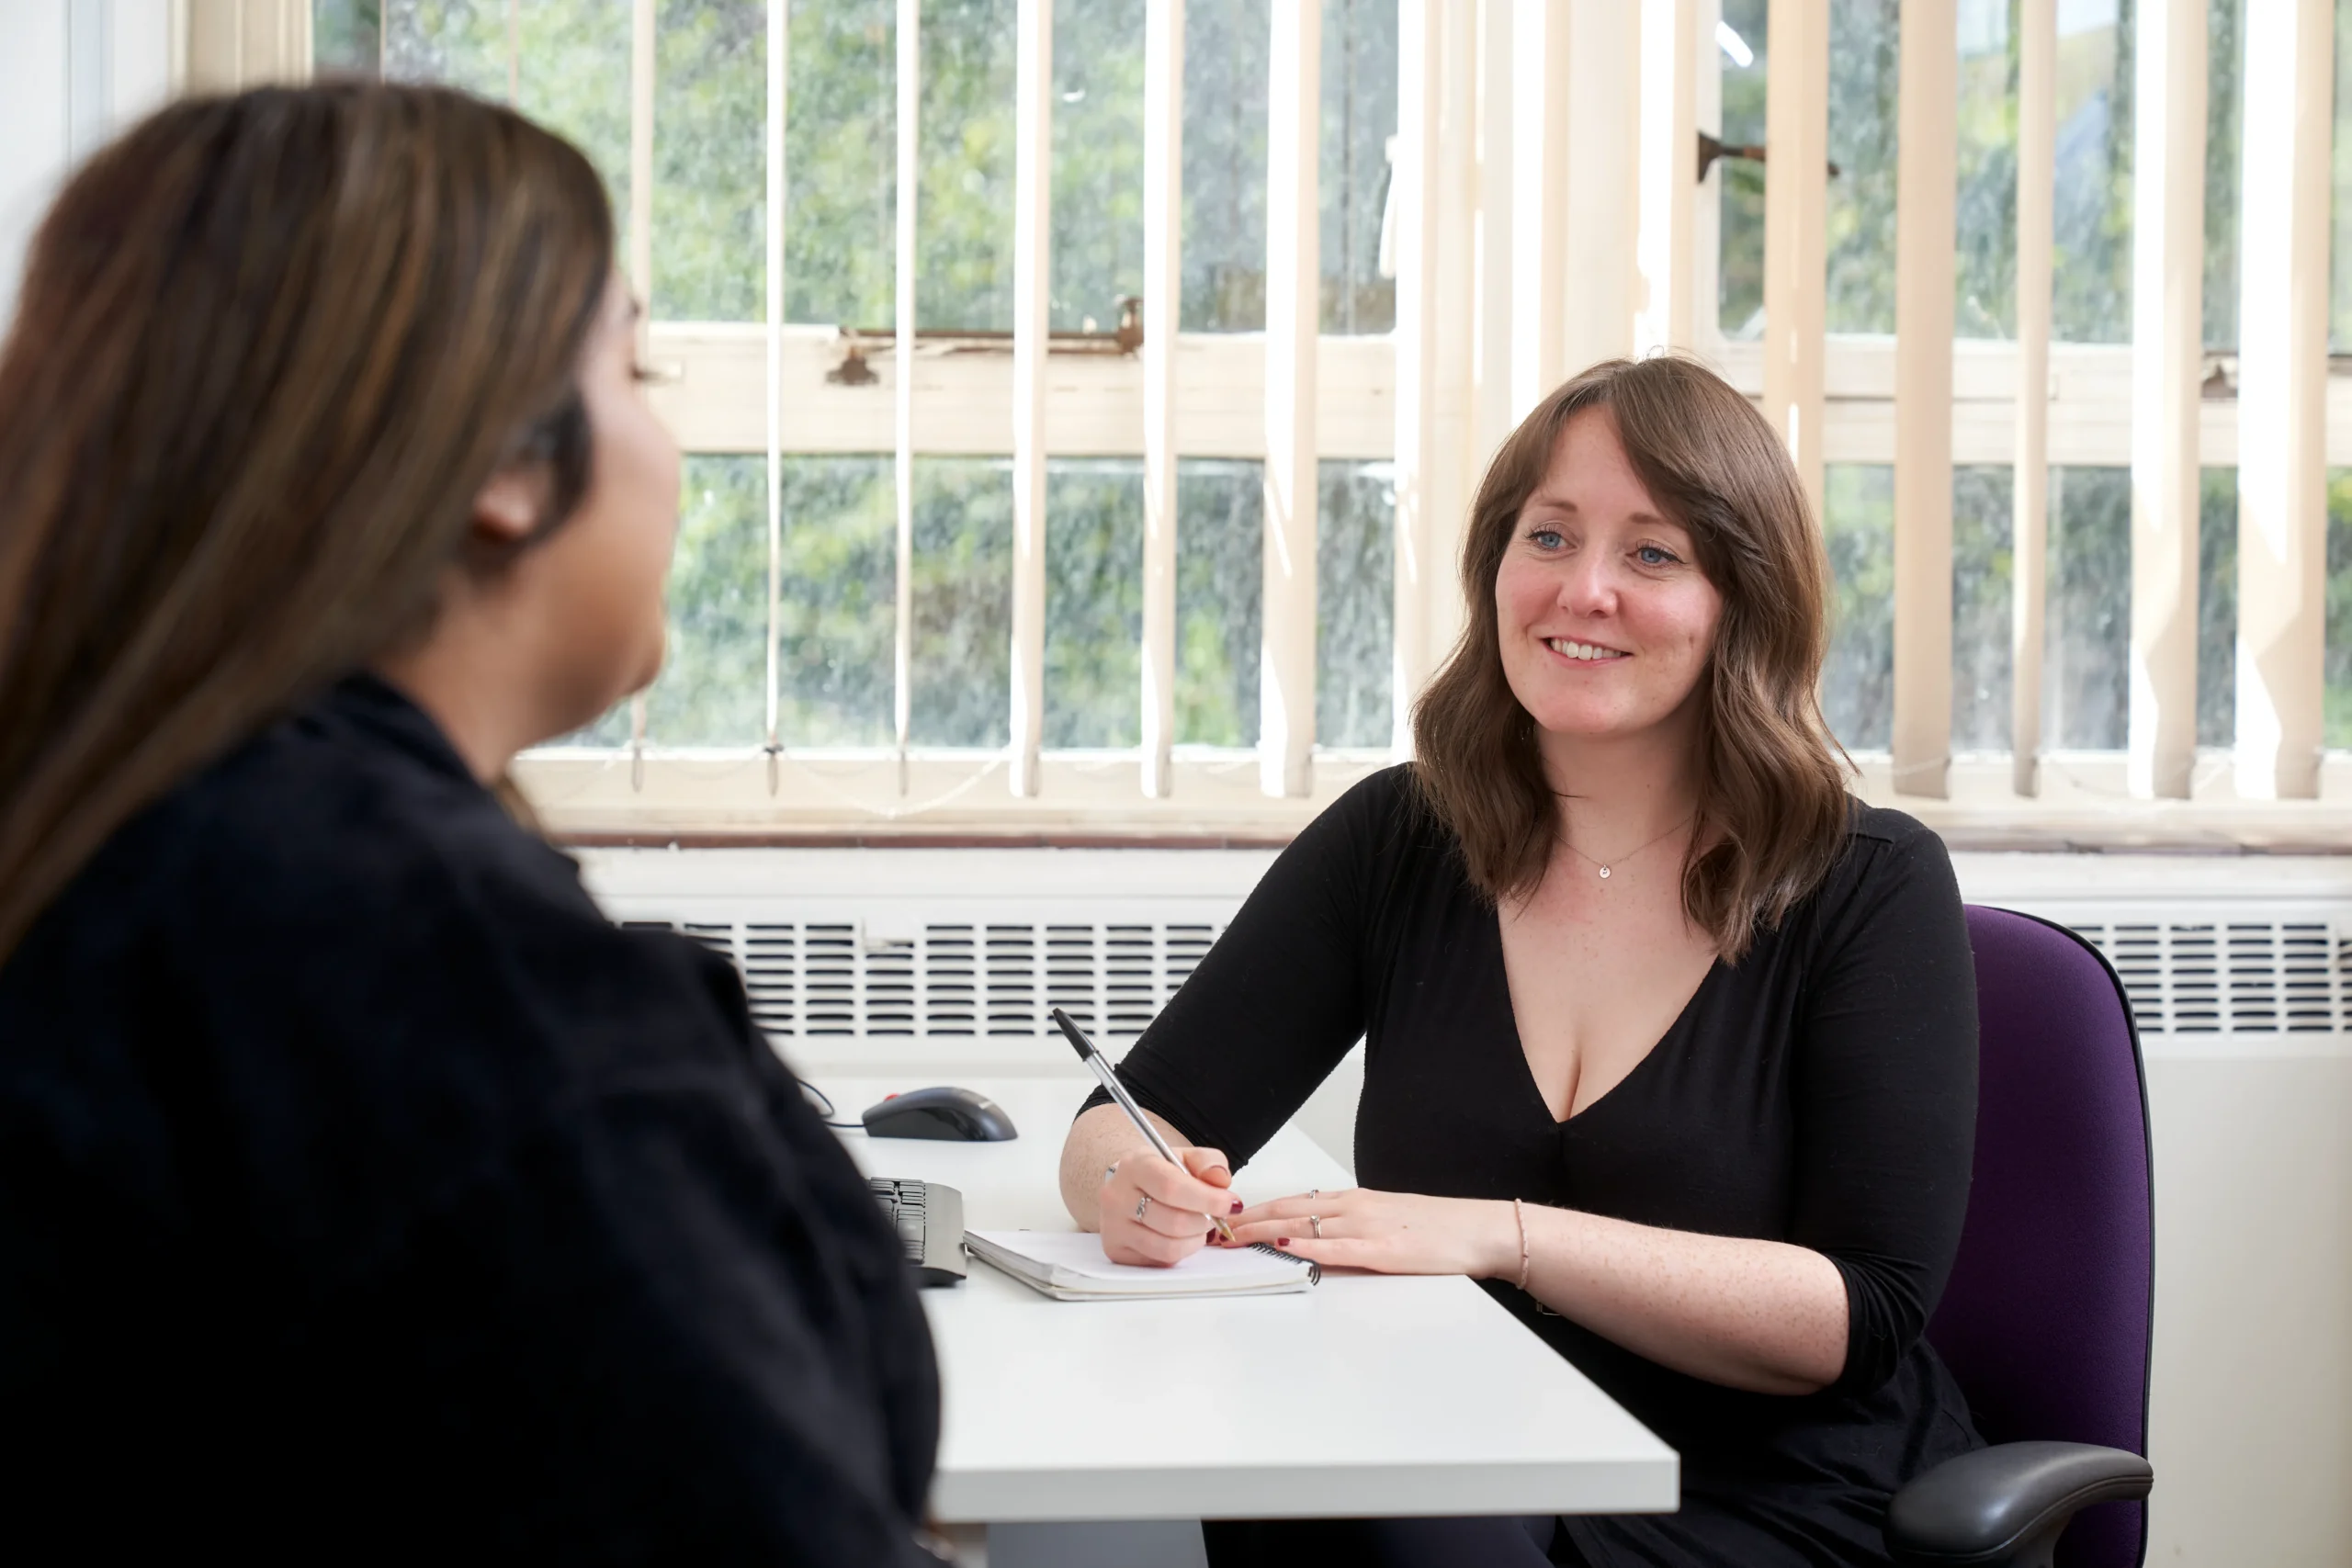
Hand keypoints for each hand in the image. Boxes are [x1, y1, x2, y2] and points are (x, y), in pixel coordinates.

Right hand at [1098, 1146, 1240, 1266]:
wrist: (1129, 1187)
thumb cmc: (1161, 1173)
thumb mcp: (1185, 1157)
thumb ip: (1209, 1162)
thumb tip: (1221, 1181)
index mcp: (1134, 1165)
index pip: (1171, 1187)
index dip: (1207, 1199)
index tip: (1229, 1203)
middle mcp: (1117, 1196)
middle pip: (1173, 1222)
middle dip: (1205, 1222)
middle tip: (1217, 1217)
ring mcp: (1113, 1227)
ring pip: (1168, 1247)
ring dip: (1195, 1240)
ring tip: (1200, 1227)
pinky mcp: (1116, 1251)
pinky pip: (1160, 1261)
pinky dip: (1181, 1252)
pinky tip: (1182, 1237)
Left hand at [1224, 1187, 1514, 1277]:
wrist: (1479, 1229)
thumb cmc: (1435, 1226)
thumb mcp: (1384, 1217)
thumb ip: (1349, 1224)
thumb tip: (1315, 1233)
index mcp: (1352, 1199)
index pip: (1291, 1200)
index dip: (1255, 1209)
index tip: (1226, 1218)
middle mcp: (1353, 1206)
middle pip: (1287, 1209)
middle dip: (1247, 1220)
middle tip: (1214, 1229)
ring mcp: (1368, 1226)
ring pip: (1305, 1224)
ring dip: (1265, 1232)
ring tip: (1234, 1239)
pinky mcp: (1385, 1248)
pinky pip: (1339, 1247)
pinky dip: (1310, 1247)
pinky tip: (1288, 1247)